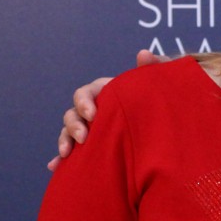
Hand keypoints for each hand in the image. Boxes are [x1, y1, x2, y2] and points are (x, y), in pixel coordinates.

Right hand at [48, 51, 159, 171]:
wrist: (165, 121)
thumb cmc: (157, 98)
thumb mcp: (157, 84)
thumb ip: (152, 68)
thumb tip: (143, 53)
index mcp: (104, 93)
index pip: (85, 93)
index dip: (84, 102)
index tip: (93, 114)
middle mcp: (93, 110)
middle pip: (73, 114)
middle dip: (74, 126)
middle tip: (84, 138)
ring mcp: (91, 128)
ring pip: (68, 133)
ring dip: (64, 142)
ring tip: (66, 154)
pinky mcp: (92, 145)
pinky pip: (73, 153)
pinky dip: (62, 160)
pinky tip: (55, 167)